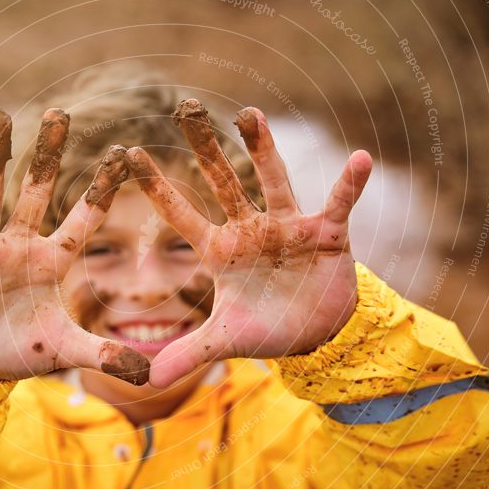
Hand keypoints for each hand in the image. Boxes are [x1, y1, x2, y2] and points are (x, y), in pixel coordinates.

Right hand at [0, 108, 149, 384]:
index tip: (123, 154)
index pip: (83, 220)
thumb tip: (149, 375)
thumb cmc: (21, 352)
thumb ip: (104, 354)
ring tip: (0, 117)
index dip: (101, 189)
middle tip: (60, 113)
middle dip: (46, 155)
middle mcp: (18, 246)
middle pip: (35, 192)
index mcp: (51, 262)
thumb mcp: (64, 352)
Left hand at [126, 99, 371, 387]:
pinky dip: (349, 184)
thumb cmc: (266, 328)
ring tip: (247, 112)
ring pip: (272, 179)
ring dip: (261, 148)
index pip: (181, 215)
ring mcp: (287, 227)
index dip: (158, 187)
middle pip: (222, 182)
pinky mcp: (326, 233)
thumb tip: (145, 382)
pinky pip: (338, 203)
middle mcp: (250, 229)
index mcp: (220, 251)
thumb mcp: (226, 342)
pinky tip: (360, 159)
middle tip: (184, 107)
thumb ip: (188, 354)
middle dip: (204, 148)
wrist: (316, 332)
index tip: (129, 153)